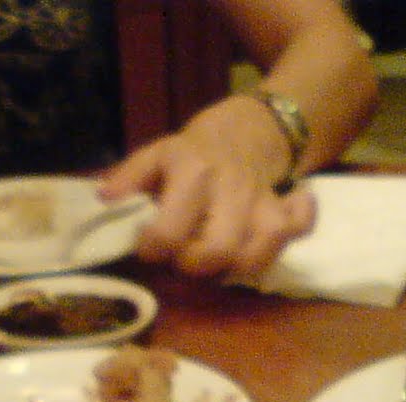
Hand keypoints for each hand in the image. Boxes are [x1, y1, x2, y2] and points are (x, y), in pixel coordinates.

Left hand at [98, 127, 316, 279]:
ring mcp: (261, 200)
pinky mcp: (285, 208)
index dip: (152, 248)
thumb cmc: (193, 153)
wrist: (247, 129)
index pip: (169, 232)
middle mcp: (229, 187)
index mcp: (192, 172)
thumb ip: (129, 177)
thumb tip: (104, 198)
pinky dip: (292, 232)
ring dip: (234, 268)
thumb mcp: (156, 155)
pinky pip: (300, 226)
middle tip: (185, 257)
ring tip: (218, 260)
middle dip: (193, 266)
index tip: (148, 246)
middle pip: (216, 251)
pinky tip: (269, 236)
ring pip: (258, 253)